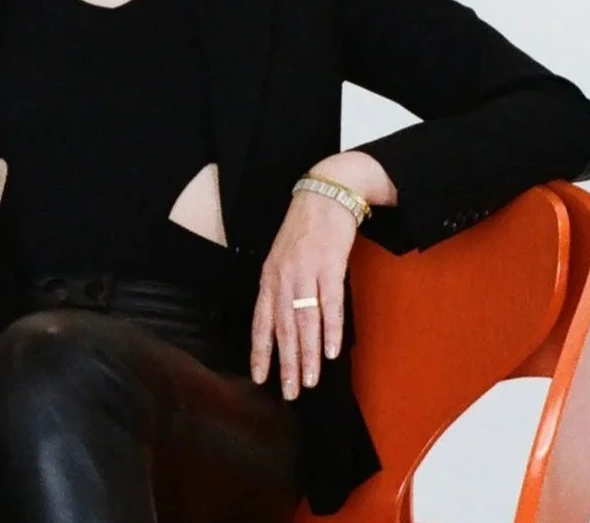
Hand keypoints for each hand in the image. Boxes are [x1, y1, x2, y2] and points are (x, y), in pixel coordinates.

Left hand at [250, 174, 362, 399]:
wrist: (324, 197)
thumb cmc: (304, 233)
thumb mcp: (283, 261)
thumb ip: (282, 290)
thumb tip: (286, 326)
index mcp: (268, 279)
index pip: (260, 322)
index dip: (260, 352)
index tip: (259, 379)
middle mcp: (282, 279)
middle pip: (282, 329)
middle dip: (285, 364)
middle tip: (289, 392)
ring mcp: (305, 273)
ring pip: (304, 322)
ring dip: (307, 355)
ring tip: (309, 381)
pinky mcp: (329, 267)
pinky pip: (329, 304)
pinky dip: (330, 329)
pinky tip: (329, 352)